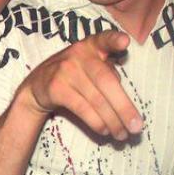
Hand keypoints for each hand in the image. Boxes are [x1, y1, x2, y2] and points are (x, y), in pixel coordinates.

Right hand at [17, 31, 141, 140]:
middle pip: (107, 81)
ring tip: (122, 134)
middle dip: (124, 107)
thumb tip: (128, 104)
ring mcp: (65, 70)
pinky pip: (82, 109)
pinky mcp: (56, 88)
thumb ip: (108, 74)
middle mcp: (78, 55)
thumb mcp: (88, 67)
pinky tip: (105, 131)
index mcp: (91, 46)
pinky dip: (96, 122)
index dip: (114, 40)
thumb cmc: (73, 76)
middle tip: (137, 127)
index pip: (103, 39)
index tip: (125, 42)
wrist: (37, 86)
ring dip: (113, 121)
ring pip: (96, 100)